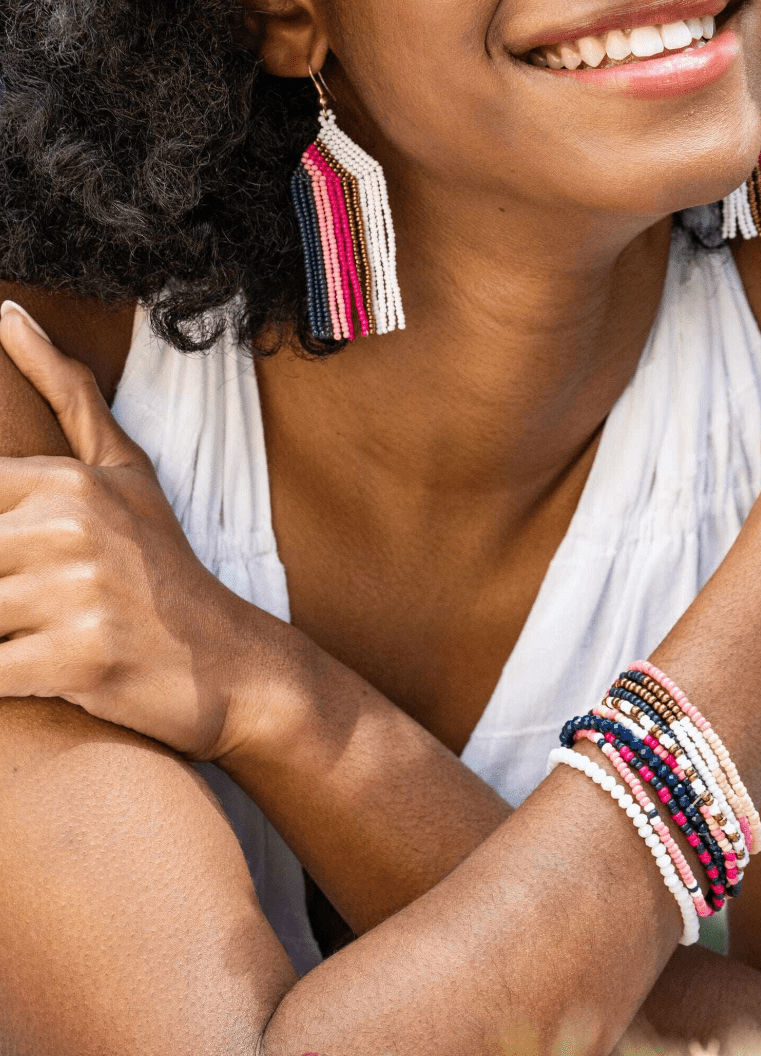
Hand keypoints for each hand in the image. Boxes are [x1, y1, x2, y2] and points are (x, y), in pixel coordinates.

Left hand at [0, 304, 266, 758]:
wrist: (229, 662)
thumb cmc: (164, 569)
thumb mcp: (127, 473)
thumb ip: (70, 395)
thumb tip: (7, 312)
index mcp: (66, 483)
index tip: (33, 561)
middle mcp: (69, 528)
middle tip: (40, 599)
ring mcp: (77, 593)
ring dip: (1, 633)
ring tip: (44, 630)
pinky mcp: (80, 657)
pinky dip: (3, 678)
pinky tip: (44, 670)